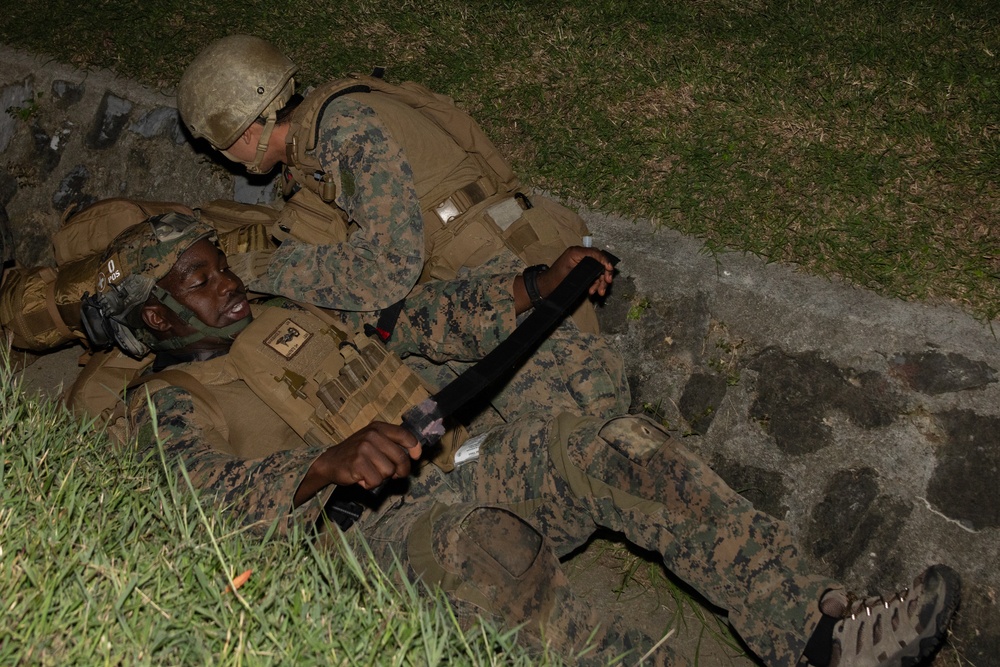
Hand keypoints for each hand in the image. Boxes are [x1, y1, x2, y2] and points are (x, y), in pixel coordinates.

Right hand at [293, 422, 421, 505]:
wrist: (330, 462)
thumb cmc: (356, 454)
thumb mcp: (373, 441)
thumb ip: (391, 444)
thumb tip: (413, 456)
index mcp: (378, 427)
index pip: (404, 435)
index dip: (415, 447)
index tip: (416, 457)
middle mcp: (372, 435)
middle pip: (400, 458)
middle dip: (400, 471)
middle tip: (394, 475)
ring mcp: (364, 448)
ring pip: (389, 471)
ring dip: (381, 477)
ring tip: (370, 472)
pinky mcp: (358, 462)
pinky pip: (376, 480)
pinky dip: (370, 484)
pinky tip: (361, 478)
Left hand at [539, 247, 615, 298]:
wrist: (546, 287)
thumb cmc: (555, 280)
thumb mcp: (571, 274)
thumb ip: (586, 270)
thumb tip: (600, 269)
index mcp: (576, 252)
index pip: (595, 253)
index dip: (604, 261)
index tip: (609, 269)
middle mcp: (580, 256)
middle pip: (599, 262)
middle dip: (605, 274)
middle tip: (608, 282)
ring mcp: (582, 263)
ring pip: (598, 271)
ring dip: (601, 282)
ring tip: (599, 292)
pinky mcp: (583, 271)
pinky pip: (594, 276)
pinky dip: (596, 284)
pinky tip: (593, 292)